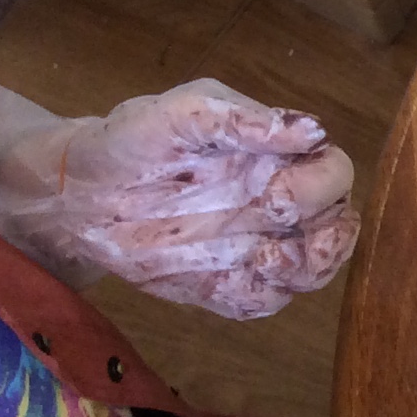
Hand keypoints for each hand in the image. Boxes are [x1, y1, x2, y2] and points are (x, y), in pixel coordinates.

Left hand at [0, 79, 357, 316]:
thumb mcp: (181, 113)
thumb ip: (242, 118)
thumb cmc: (132, 142)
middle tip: (276, 233)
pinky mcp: (226, 286)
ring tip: (266, 262)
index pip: (335, 173)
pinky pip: (264, 303)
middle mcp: (279, 206)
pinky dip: (260, 298)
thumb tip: (313, 130)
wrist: (77, 194)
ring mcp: (255, 248)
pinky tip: (227, 282)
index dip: (321, 187)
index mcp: (277, 158)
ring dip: (306, 271)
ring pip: (314, 272)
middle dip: (326, 238)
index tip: (275, 194)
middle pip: (339, 227)